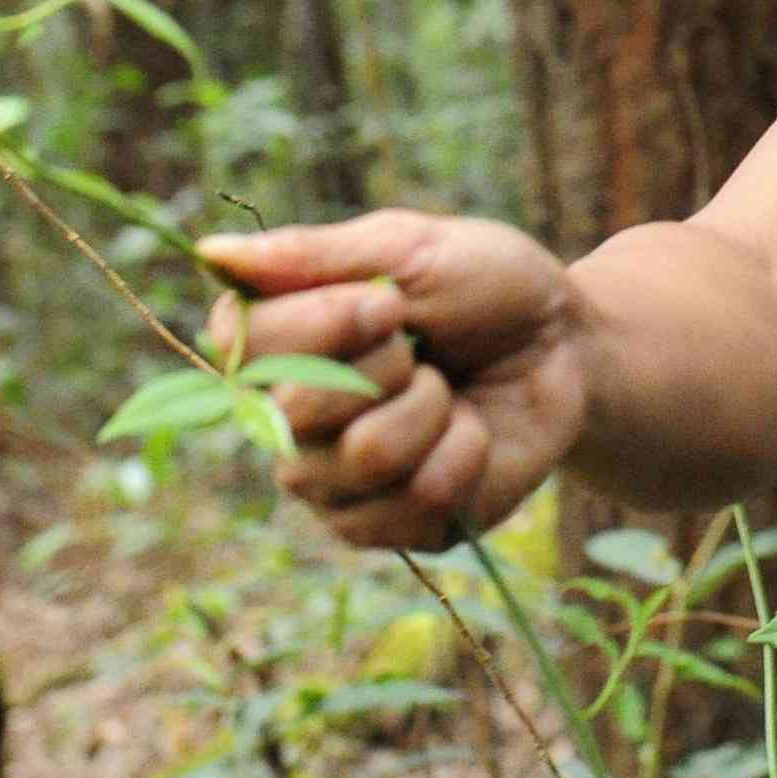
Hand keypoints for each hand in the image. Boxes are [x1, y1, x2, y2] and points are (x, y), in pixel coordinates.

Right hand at [195, 210, 587, 550]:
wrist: (568, 347)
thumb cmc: (485, 286)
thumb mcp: (407, 247)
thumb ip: (310, 256)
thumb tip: (208, 252)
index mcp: (280, 343)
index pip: (241, 347)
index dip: (321, 326)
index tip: (388, 302)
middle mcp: (290, 422)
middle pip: (298, 413)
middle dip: (388, 366)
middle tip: (423, 349)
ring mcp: (337, 484)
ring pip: (363, 459)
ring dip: (432, 410)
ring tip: (449, 392)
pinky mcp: (396, 530)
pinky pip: (415, 506)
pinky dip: (465, 456)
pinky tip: (472, 436)